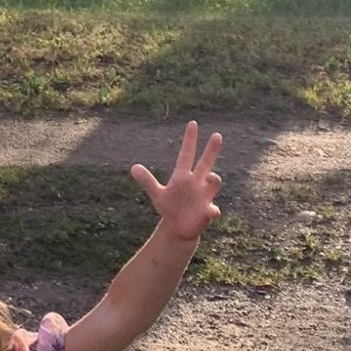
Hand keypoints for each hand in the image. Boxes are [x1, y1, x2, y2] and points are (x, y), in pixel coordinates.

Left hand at [131, 120, 223, 240]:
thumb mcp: (157, 194)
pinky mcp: (207, 211)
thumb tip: (133, 167)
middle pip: (205, 163)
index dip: (189, 139)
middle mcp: (196, 182)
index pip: (186, 154)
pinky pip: (213, 209)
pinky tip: (212, 211)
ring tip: (211, 176)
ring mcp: (204, 196)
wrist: (178, 227)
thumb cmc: (169, 208)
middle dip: (211, 150)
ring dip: (214, 179)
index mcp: (182, 176)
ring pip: (213, 183)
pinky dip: (213, 210)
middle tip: (217, 135)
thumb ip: (147, 181)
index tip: (193, 123)